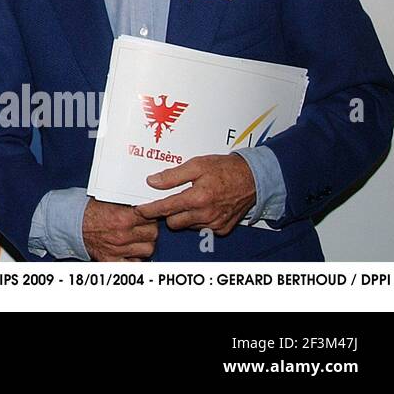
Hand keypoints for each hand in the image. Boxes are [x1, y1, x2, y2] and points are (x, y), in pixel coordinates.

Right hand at [82, 198, 157, 260]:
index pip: (151, 216)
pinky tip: (132, 251)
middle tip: (143, 224)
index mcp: (122, 217)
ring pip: (148, 249)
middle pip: (152, 233)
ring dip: (145, 243)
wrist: (70, 223)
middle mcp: (122, 234)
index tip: (150, 213)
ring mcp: (118, 250)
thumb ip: (128, 203)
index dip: (152, 213)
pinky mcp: (111, 260)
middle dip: (149, 228)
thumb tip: (146, 202)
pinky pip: (134, 263)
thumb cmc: (87, 210)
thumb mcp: (108, 200)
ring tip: (138, 237)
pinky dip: (135, 258)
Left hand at [136, 153, 256, 234]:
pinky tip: (203, 206)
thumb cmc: (225, 169)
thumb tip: (153, 181)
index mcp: (197, 198)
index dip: (149, 210)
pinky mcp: (222, 229)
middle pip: (173, 222)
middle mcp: (206, 214)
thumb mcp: (196, 165)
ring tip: (191, 199)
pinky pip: (202, 228)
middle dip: (168, 213)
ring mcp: (215, 224)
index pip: (165, 208)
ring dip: (184, 216)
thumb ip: (172, 175)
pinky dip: (198, 219)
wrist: (253, 178)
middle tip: (169, 201)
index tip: (140, 211)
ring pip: (187, 226)